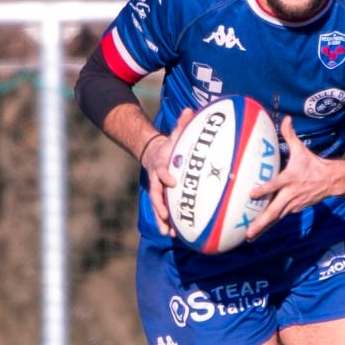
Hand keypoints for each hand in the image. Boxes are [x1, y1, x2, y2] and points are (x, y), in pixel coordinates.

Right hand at [140, 106, 194, 237]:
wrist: (154, 153)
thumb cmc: (170, 144)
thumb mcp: (175, 133)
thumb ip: (182, 124)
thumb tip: (190, 109)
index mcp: (160, 164)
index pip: (161, 170)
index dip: (164, 175)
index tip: (171, 181)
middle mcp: (157, 179)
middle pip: (156, 194)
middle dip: (160, 206)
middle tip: (166, 216)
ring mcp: (158, 189)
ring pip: (158, 206)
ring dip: (163, 220)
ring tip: (170, 233)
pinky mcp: (161, 197)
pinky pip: (163, 211)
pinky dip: (167, 222)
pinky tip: (175, 234)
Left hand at [246, 117, 331, 239]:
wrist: (331, 181)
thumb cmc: (313, 164)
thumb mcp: (301, 150)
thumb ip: (290, 135)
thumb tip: (286, 119)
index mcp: (289, 179)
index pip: (275, 185)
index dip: (264, 190)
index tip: (251, 194)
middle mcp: (290, 195)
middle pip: (273, 211)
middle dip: (260, 222)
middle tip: (248, 232)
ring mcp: (292, 204)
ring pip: (275, 218)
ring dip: (263, 228)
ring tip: (249, 237)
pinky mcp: (294, 209)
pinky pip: (279, 216)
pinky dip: (269, 223)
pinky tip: (258, 229)